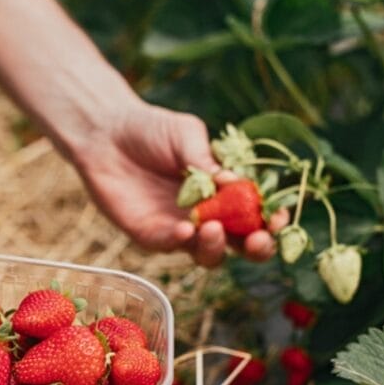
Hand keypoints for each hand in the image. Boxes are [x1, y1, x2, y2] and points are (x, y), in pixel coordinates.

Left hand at [67, 99, 278, 266]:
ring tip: (213, 228)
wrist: (105, 134)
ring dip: (217, 247)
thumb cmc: (151, 130)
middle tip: (258, 239)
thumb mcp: (186, 135)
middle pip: (241, 245)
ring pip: (209, 254)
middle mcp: (209, 215)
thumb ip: (207, 161)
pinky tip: (185, 228)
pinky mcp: (151, 235)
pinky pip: (172, 246)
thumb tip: (236, 182)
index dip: (271, 220)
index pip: (257, 213)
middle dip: (257, 247)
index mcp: (225, 191)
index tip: (278, 217)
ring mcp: (181, 229)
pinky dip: (182, 241)